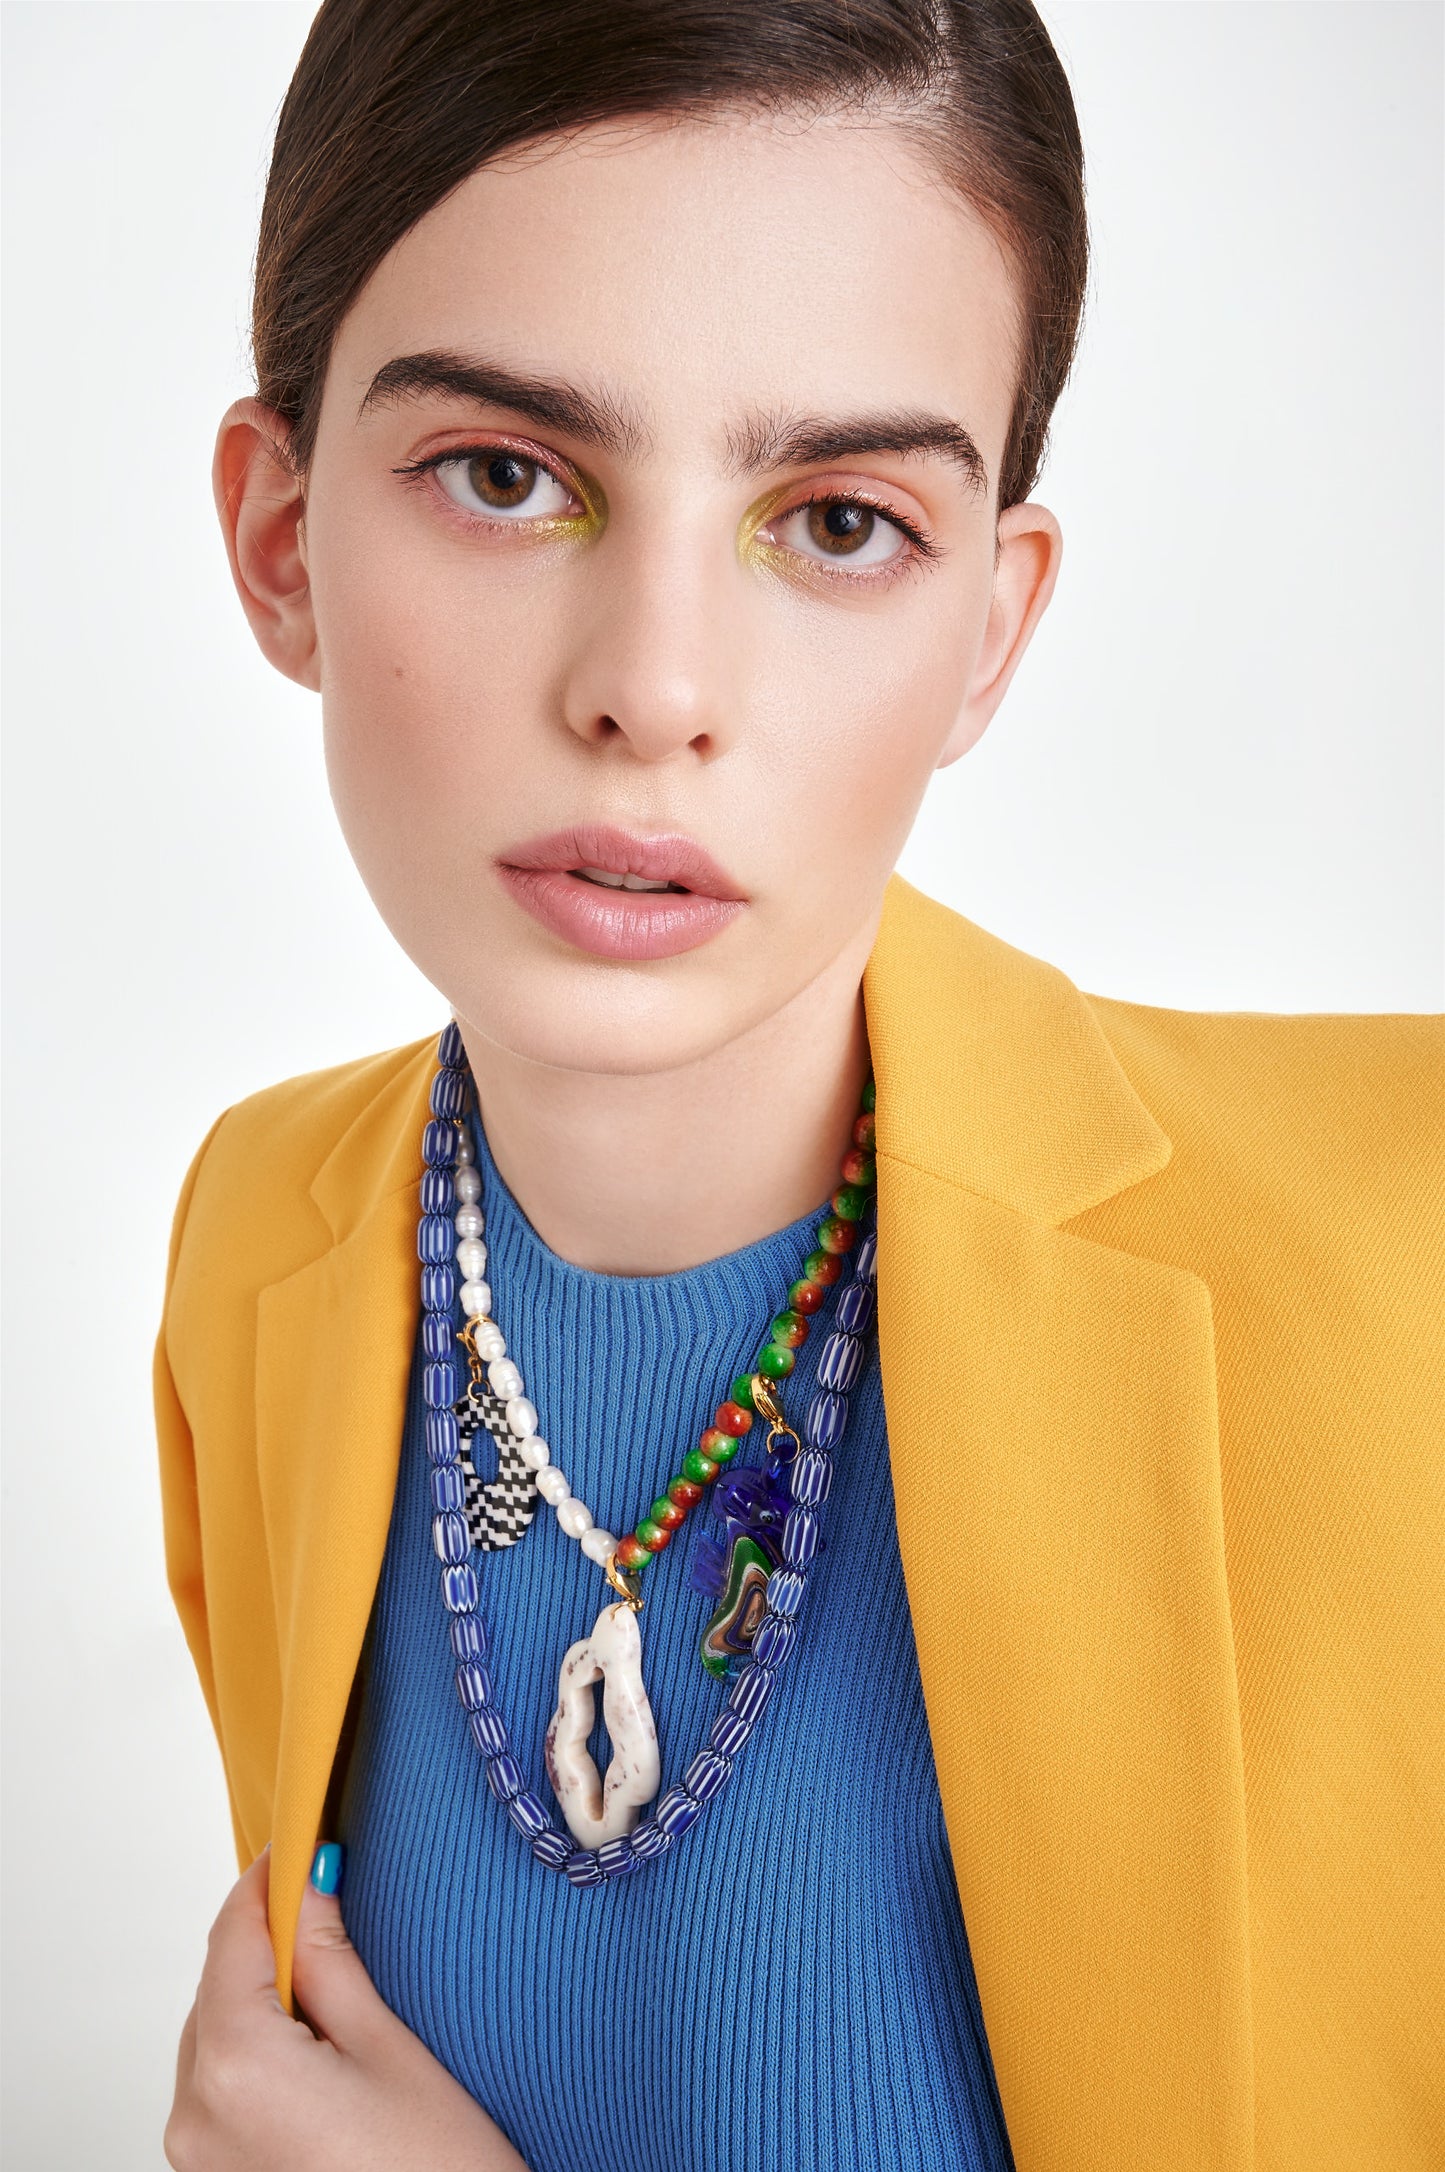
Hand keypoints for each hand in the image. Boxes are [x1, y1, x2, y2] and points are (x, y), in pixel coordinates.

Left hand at [165, 1845, 529, 2169]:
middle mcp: (195, 2117)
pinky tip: (319, 2050)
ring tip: (335, 1983)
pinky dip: (259, 2058)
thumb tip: (306, 1886)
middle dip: (266, 1945)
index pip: (232, 1936)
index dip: (267, 1881)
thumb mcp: (390, 2046)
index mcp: (235, 2066)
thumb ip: (329, 1959)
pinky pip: (222, 2094)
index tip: (299, 1843)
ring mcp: (199, 2161)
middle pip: (216, 1991)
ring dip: (262, 2003)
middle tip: (330, 1905)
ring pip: (217, 2042)